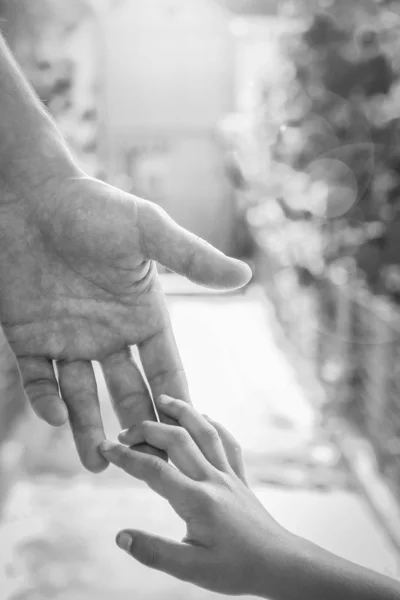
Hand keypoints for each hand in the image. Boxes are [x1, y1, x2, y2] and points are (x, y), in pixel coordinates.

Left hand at [0, 173, 250, 471]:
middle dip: (137, 426)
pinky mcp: (28, 336)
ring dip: (89, 428)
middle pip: (128, 391)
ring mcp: (68, 337)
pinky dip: (45, 400)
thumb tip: (245, 275)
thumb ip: (192, 258)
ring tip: (98, 463)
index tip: (189, 439)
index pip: (165, 367)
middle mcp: (108, 333)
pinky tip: (56, 417)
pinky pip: (38, 379)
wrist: (31, 195)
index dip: (176, 400)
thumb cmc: (93, 207)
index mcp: (142, 314)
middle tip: (146, 464)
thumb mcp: (148, 231)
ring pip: (82, 396)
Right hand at [100, 396, 294, 597]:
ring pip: (205, 432)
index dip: (126, 457)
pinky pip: (228, 442)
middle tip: (124, 430)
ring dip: (182, 412)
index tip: (105, 447)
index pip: (154, 470)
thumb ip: (154, 552)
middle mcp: (213, 479)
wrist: (279, 564)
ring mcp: (229, 474)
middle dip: (147, 429)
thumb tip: (120, 537)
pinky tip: (204, 417)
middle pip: (177, 440)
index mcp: (197, 501)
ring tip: (163, 399)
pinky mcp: (240, 476)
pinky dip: (213, 425)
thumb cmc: (236, 569)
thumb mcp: (191, 570)